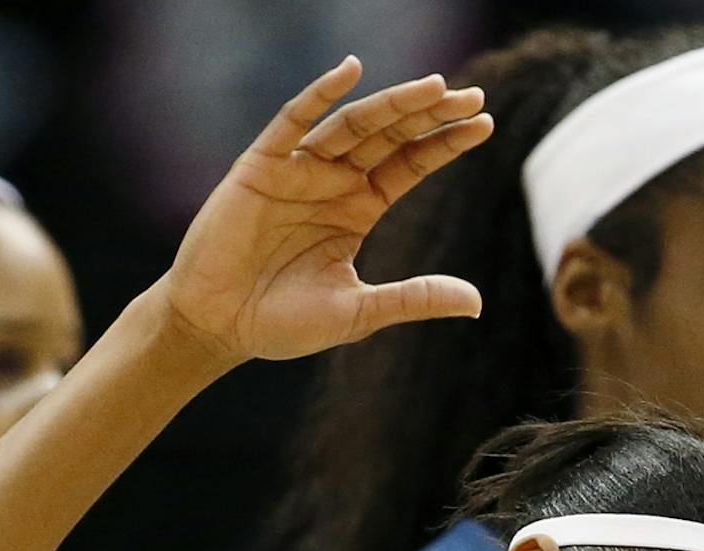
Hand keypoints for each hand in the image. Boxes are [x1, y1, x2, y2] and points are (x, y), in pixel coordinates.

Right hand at [156, 57, 491, 368]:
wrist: (218, 326)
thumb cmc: (284, 322)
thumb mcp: (360, 312)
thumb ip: (415, 298)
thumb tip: (478, 302)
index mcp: (358, 208)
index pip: (410, 163)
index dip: (445, 143)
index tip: (485, 123)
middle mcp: (333, 182)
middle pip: (391, 136)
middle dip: (431, 114)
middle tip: (473, 95)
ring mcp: (298, 170)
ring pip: (353, 125)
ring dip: (393, 103)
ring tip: (436, 86)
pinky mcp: (261, 166)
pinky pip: (292, 121)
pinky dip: (320, 94)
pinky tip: (351, 70)